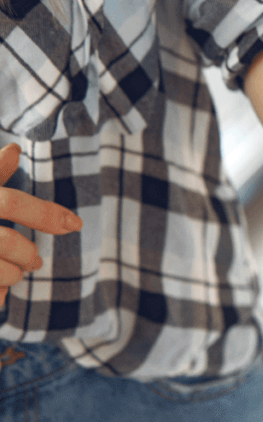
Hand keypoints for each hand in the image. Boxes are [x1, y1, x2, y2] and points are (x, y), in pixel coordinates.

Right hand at [0, 144, 82, 299]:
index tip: (76, 224)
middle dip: (28, 254)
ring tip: (15, 274)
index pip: (9, 203)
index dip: (46, 214)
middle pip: (6, 243)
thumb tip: (14, 150)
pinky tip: (0, 291)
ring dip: (13, 276)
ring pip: (1, 272)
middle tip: (36, 262)